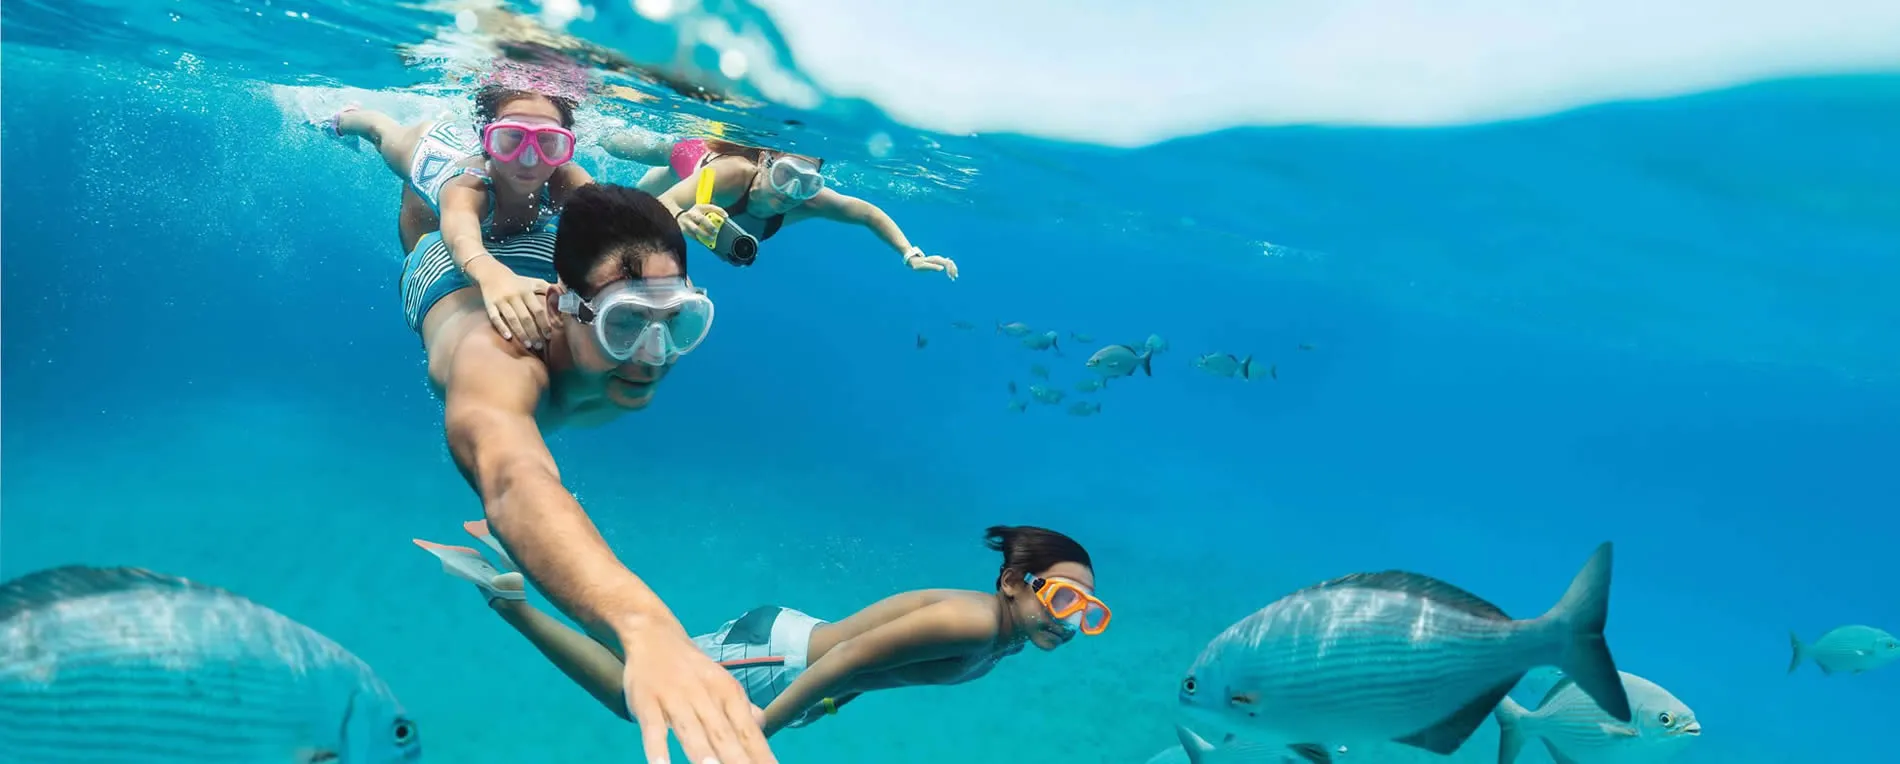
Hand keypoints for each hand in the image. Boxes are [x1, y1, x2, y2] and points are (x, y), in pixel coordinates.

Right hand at [475, 268, 556, 348]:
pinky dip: (502, 327)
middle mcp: (514, 296)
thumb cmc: (517, 282)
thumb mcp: (533, 282)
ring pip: (512, 319)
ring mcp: (501, 300)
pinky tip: (509, 337)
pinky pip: (495, 317)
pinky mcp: (490, 304)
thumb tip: (564, 297)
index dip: (544, 323)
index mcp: (526, 291)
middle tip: (539, 346)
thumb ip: (547, 289)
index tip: (549, 336)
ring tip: (528, 345)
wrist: (492, 273)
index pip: (537, 310)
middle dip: (533, 333)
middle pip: (525, 317)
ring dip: (520, 333)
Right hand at [620, 619, 775, 763]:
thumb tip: (762, 727)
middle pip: (724, 734)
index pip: (749, 732)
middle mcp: (705, 697)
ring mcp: (675, 699)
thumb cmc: (692, 669)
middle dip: (738, 760)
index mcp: (728, 694)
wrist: (654, 635)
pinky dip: (656, 748)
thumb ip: (741, 709)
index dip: (762, 755)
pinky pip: (652, 728)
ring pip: (691, 730)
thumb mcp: (722, 684)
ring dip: (702, 754)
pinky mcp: (647, 702)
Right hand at [677, 203, 726, 246]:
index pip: (710, 207)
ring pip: (696, 229)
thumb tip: (724, 219)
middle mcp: (691, 214)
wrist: (678, 217)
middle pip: (701, 219)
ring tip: (712, 238)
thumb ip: (712, 213)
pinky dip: (700, 240)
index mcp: (698, 207)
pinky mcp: (684, 230)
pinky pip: (693, 236)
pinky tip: (706, 242)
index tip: (726, 217)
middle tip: (716, 231)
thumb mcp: (702, 210)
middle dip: (710, 225)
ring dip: (705, 235)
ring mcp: (686, 222)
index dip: (719, 211)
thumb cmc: (695, 215)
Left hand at [904, 248, 957, 280]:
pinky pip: (946, 264)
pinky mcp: (937, 262)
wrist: (913, 260)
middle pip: (950, 263)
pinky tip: (950, 274)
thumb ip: (932, 267)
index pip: (947, 263)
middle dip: (953, 270)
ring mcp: (938, 259)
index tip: (950, 277)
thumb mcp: (924, 266)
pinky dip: (949, 269)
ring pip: (949, 263)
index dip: (950, 270)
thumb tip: (942, 268)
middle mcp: (938, 258)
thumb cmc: (918, 264)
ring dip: (952, 270)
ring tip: (953, 277)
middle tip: (954, 278)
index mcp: (936, 259)